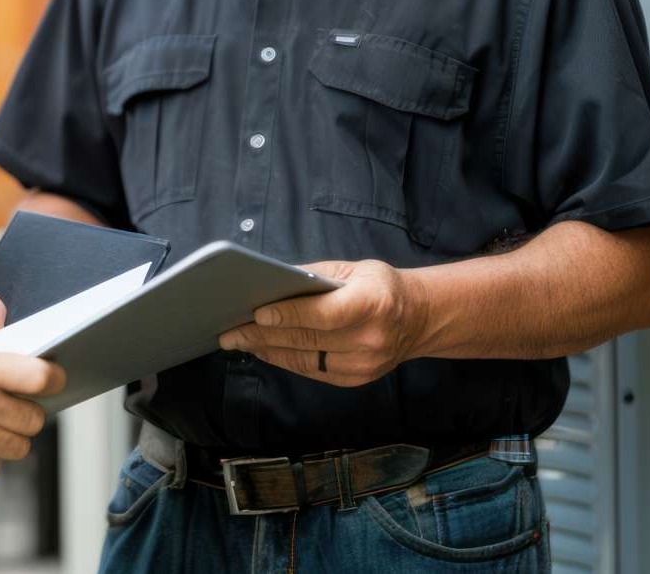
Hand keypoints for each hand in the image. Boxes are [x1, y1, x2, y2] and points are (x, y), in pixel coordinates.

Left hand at [217, 259, 426, 387]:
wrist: (420, 318)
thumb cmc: (381, 286)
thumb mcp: (353, 269)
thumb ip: (314, 278)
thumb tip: (270, 283)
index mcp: (374, 303)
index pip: (325, 313)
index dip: (290, 315)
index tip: (257, 313)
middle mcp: (371, 339)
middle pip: (307, 339)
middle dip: (263, 335)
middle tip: (229, 330)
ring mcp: (365, 365)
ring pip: (304, 360)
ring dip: (267, 350)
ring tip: (238, 341)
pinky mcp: (356, 380)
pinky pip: (311, 371)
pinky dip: (284, 360)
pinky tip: (263, 349)